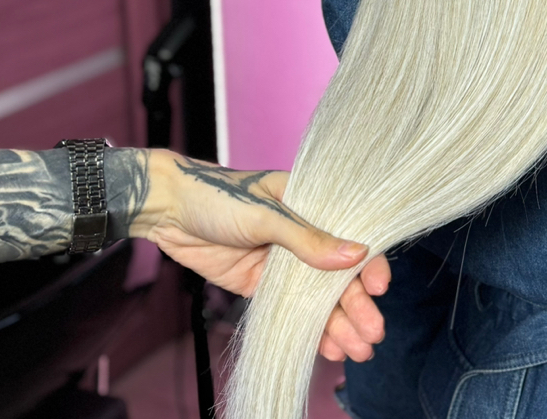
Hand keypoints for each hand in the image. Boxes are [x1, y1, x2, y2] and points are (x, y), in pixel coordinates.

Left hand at [115, 149, 389, 356]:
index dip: (369, 261)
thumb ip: (308, 238)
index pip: (352, 232)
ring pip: (319, 297)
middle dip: (357, 304)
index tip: (378, 288)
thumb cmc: (218, 196)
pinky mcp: (263, 284)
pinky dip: (312, 330)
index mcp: (312, 202)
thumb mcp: (265, 213)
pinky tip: (329, 348)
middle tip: (372, 333)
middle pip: (339, 273)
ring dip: (339, 323)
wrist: (168, 211)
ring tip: (358, 350)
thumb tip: (357, 255)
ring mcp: (284, 261)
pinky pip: (293, 309)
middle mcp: (305, 232)